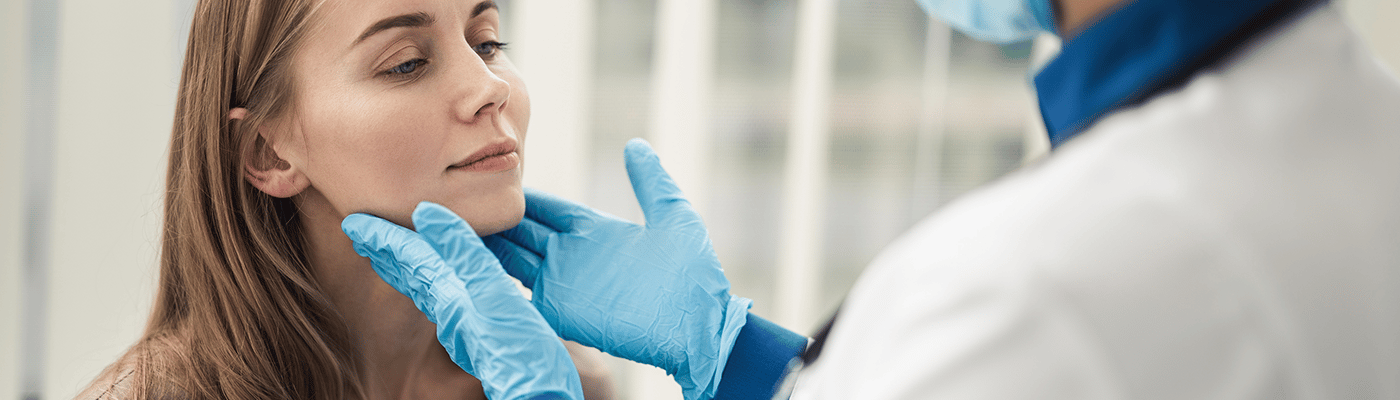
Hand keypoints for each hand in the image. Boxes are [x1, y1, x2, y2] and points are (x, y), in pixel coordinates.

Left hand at [342, 202, 583, 399]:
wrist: (536, 391)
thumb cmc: (521, 345)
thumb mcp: (494, 290)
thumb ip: (462, 251)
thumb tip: (425, 213)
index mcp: (449, 295)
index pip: (408, 258)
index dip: (382, 237)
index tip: (353, 224)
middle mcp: (449, 310)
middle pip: (410, 275)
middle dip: (386, 252)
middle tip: (361, 235)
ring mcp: (460, 326)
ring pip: (425, 289)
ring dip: (405, 268)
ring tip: (390, 254)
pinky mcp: (475, 337)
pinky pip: (444, 301)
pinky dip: (432, 284)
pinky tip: (439, 286)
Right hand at [483, 139, 750, 399]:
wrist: (698, 326)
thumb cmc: (694, 274)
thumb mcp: (674, 216)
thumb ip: (651, 181)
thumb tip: (635, 145)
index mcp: (597, 232)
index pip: (548, 208)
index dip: (524, 195)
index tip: (492, 175)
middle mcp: (574, 256)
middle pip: (523, 231)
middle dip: (496, 216)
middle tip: (460, 197)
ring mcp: (564, 285)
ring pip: (513, 259)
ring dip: (487, 244)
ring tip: (453, 223)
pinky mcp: (560, 313)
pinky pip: (517, 295)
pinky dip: (492, 281)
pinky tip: (468, 263)